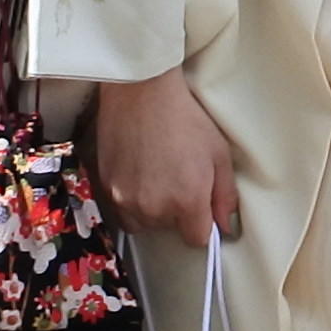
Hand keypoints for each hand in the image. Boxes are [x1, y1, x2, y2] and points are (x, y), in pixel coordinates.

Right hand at [92, 69, 238, 243]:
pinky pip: (121, 209)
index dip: (201, 224)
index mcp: (187, 201)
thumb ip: (225, 196)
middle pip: (169, 229)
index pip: (196, 239)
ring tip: (156, 175)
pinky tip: (137, 174)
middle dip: (176, 212)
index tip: (200, 207)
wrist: (141, 91)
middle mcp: (154, 208)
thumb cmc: (185, 118)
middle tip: (177, 177)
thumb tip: (225, 227)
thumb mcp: (218, 154)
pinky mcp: (105, 187)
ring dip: (151, 209)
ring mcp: (125, 199)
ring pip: (143, 223)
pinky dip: (129, 200)